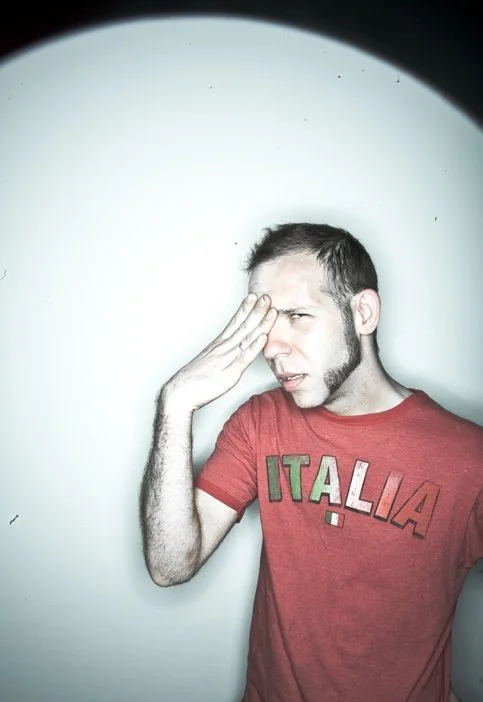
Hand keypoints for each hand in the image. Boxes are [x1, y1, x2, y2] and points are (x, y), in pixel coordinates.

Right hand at [162, 294, 276, 410]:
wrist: (181, 393)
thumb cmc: (195, 380)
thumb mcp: (210, 362)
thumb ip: (222, 355)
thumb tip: (232, 351)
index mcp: (219, 344)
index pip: (235, 323)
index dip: (245, 309)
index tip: (254, 297)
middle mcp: (223, 347)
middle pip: (243, 325)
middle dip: (256, 310)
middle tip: (267, 296)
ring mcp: (227, 358)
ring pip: (247, 337)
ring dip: (260, 323)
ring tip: (271, 310)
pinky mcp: (230, 372)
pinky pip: (244, 357)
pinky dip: (254, 347)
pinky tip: (263, 337)